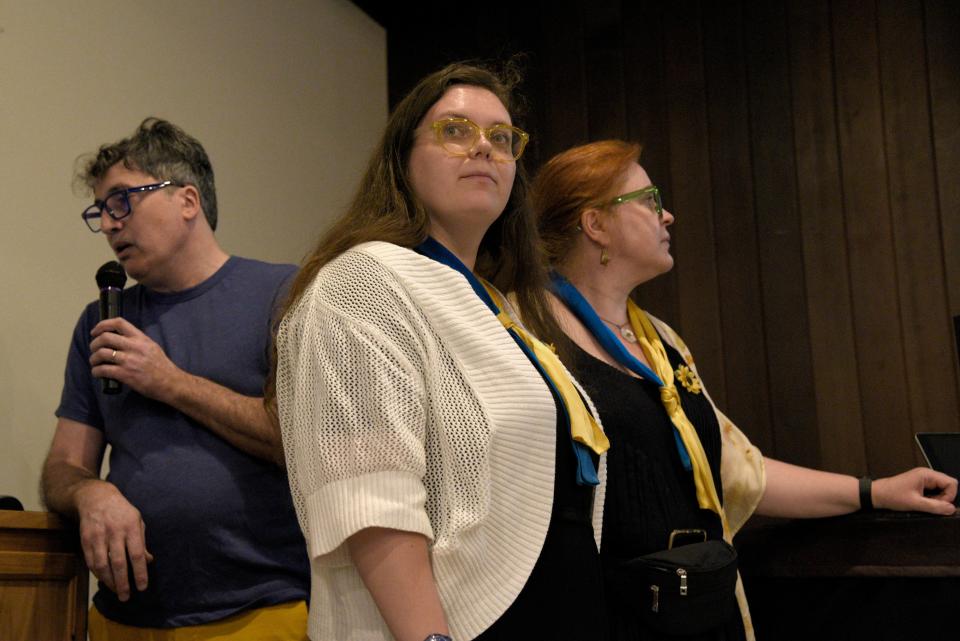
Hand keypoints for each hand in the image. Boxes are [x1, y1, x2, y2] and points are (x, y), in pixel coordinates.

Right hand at [74, 480, 153, 600]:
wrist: (95, 498)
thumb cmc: (121, 512)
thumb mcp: (137, 521)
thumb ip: (142, 542)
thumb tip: (149, 561)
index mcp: (131, 527)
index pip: (137, 554)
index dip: (140, 572)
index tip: (142, 587)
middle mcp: (115, 532)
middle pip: (119, 563)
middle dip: (123, 582)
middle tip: (126, 597)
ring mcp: (98, 536)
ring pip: (102, 565)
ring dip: (109, 581)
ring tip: (116, 591)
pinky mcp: (85, 540)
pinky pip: (91, 562)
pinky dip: (98, 574)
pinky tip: (105, 580)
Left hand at [89, 317, 184, 402]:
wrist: (170, 382)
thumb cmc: (161, 366)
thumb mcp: (151, 347)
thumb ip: (136, 341)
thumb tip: (118, 339)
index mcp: (141, 338)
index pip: (119, 323)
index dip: (102, 325)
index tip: (96, 332)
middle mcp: (134, 347)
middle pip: (105, 337)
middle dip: (94, 343)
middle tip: (94, 349)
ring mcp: (129, 361)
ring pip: (101, 353)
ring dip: (93, 358)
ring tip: (95, 363)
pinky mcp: (125, 375)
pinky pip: (103, 370)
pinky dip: (96, 371)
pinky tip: (98, 373)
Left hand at [873, 467, 956, 514]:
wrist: (876, 494)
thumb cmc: (891, 495)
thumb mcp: (915, 503)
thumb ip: (935, 506)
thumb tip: (951, 509)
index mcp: (926, 474)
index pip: (951, 483)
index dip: (949, 496)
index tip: (940, 504)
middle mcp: (926, 474)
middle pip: (948, 485)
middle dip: (944, 498)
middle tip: (932, 505)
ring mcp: (923, 479)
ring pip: (941, 489)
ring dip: (937, 499)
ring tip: (925, 504)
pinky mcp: (919, 484)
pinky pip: (934, 491)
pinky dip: (932, 499)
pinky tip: (922, 502)